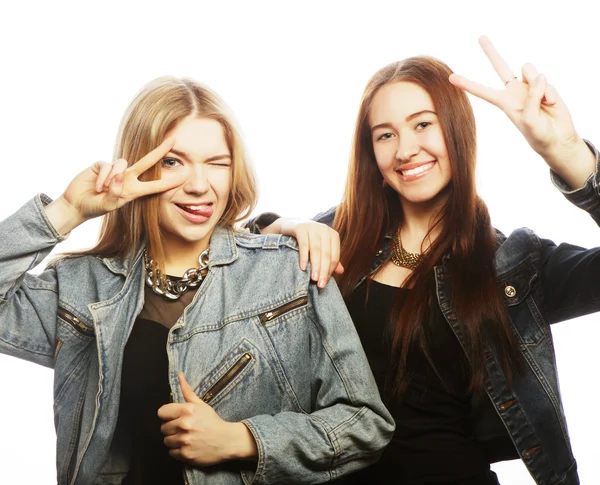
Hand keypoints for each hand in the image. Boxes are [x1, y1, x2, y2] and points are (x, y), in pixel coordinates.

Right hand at [56, 137, 185, 226]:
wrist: (76, 204)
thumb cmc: (96, 207)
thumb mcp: (109, 205)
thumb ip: (116, 193)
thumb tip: (120, 176)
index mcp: (134, 190)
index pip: (156, 185)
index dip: (170, 181)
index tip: (185, 175)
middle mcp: (128, 178)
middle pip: (147, 161)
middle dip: (160, 150)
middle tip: (174, 140)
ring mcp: (115, 170)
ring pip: (122, 164)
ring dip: (112, 179)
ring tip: (103, 190)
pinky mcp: (101, 165)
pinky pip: (106, 166)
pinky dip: (102, 177)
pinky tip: (96, 186)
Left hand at [158, 373, 256, 465]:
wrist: (226, 440)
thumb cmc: (212, 421)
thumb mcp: (200, 404)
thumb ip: (187, 390)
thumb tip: (179, 374)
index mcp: (187, 410)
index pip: (161, 412)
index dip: (168, 415)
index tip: (175, 417)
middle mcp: (184, 425)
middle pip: (163, 428)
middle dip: (172, 428)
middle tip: (184, 428)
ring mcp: (184, 441)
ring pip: (166, 441)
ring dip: (174, 440)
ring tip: (186, 437)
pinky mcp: (185, 454)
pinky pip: (171, 452)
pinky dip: (178, 450)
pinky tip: (188, 446)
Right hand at [278, 218, 343, 287]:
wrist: (291, 225)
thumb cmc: (308, 239)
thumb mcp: (321, 247)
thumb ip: (330, 258)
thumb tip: (341, 271)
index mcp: (333, 235)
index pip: (334, 256)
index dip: (330, 271)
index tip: (324, 283)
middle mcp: (324, 230)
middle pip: (326, 254)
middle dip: (323, 270)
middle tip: (320, 284)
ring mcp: (312, 227)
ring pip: (316, 250)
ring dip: (315, 265)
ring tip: (313, 278)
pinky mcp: (300, 228)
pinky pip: (304, 244)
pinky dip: (304, 256)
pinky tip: (303, 267)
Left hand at [449, 36, 594, 186]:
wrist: (558, 138)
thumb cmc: (538, 135)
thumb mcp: (529, 121)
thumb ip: (532, 98)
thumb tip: (538, 76)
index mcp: (504, 102)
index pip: (482, 91)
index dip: (468, 84)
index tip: (451, 77)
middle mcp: (514, 91)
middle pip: (501, 67)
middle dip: (491, 52)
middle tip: (480, 37)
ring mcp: (530, 86)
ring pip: (528, 69)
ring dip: (537, 86)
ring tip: (543, 104)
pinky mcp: (544, 84)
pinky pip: (544, 79)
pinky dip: (549, 92)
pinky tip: (551, 104)